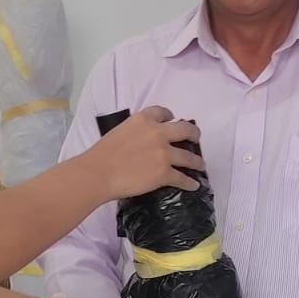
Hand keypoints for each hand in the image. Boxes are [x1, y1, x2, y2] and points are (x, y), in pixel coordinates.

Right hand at [84, 107, 202, 200]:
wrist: (98, 173)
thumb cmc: (101, 155)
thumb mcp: (118, 132)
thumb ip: (134, 133)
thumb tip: (139, 143)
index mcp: (143, 120)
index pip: (163, 112)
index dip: (170, 116)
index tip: (173, 119)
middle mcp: (158, 133)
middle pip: (185, 129)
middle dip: (194, 134)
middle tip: (195, 139)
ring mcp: (164, 153)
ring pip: (189, 157)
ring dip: (197, 161)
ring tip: (200, 165)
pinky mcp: (165, 173)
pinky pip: (183, 178)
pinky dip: (190, 183)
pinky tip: (194, 185)